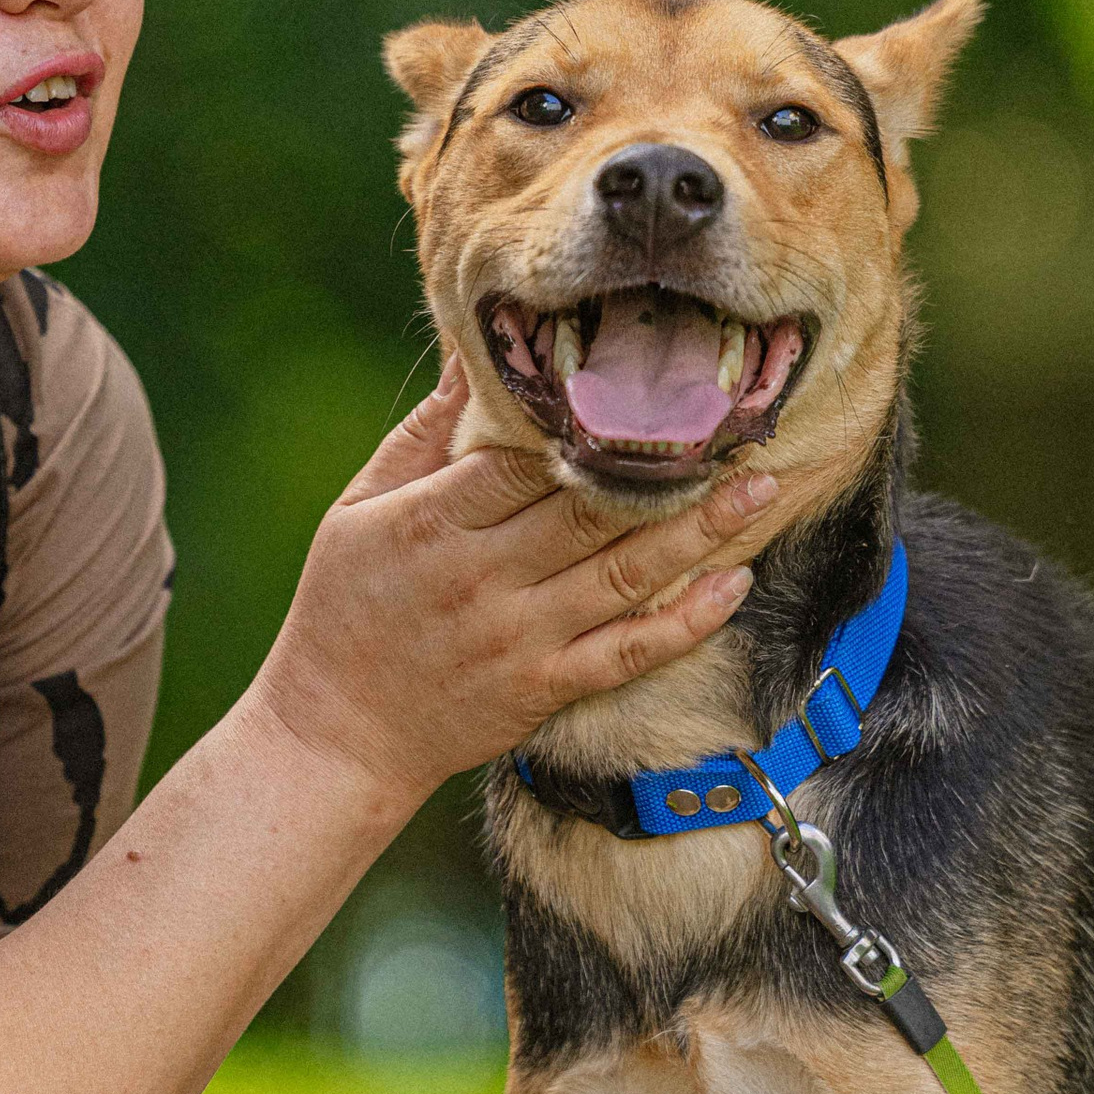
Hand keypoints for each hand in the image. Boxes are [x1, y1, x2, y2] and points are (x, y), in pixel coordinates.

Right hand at [253, 361, 781, 805]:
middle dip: (668, 469)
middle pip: (588, 510)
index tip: (648, 386)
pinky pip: (628, 652)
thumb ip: (422, 436)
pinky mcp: (545, 688)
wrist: (335, 735)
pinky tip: (735, 585)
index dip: (586, 425)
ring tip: (758, 490)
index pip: (521, 462)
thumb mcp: (358, 510)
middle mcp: (483, 579)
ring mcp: (520, 638)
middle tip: (737, 427)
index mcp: (432, 523)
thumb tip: (474, 358)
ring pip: (624, 575)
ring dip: (700, 532)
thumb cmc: (343, 609)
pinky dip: (686, 621)